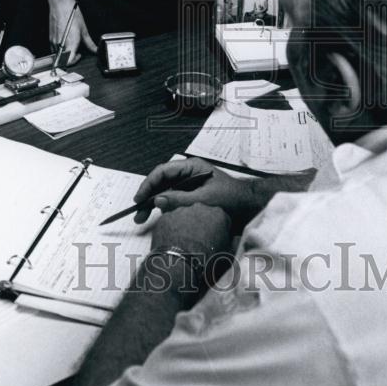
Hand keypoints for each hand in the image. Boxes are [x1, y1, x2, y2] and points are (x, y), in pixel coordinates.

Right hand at [47, 0, 96, 64]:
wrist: (60, 5)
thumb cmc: (72, 15)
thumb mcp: (84, 30)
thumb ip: (89, 43)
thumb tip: (95, 49)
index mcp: (70, 43)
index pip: (68, 62)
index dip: (74, 62)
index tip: (79, 56)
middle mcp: (61, 44)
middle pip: (62, 60)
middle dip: (70, 58)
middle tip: (76, 51)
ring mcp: (54, 42)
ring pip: (57, 55)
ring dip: (65, 53)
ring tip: (71, 45)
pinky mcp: (50, 38)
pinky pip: (54, 48)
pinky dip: (60, 49)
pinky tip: (65, 41)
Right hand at [133, 157, 262, 228]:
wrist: (249, 208)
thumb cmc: (231, 199)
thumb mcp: (205, 199)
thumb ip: (180, 199)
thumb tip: (156, 200)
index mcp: (191, 167)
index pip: (163, 171)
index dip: (148, 184)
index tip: (139, 198)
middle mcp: (188, 174)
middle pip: (161, 182)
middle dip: (148, 196)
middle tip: (137, 213)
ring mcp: (189, 186)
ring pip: (165, 192)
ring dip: (153, 203)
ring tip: (142, 218)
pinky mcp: (191, 197)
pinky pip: (172, 200)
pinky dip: (163, 208)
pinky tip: (158, 217)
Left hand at [150, 203, 230, 259]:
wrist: (180, 266)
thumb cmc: (206, 261)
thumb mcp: (227, 255)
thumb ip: (234, 244)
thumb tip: (236, 239)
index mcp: (219, 214)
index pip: (221, 219)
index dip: (219, 231)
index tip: (215, 242)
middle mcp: (200, 207)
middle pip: (202, 214)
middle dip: (202, 225)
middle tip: (199, 243)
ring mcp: (181, 211)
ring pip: (185, 216)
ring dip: (186, 226)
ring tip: (184, 245)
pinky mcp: (165, 217)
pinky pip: (170, 222)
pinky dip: (171, 230)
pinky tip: (172, 243)